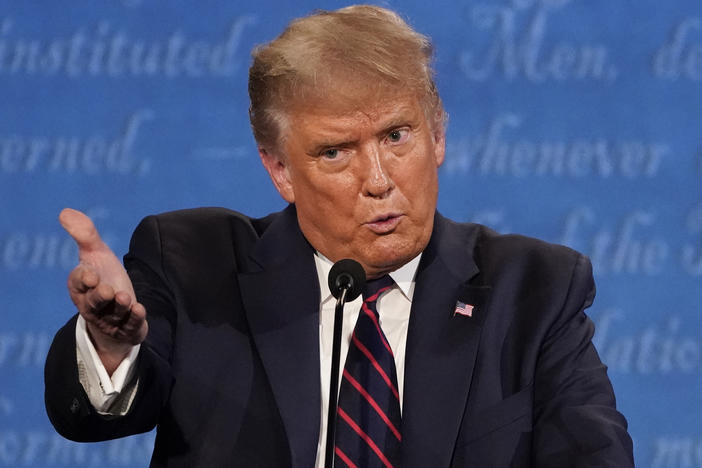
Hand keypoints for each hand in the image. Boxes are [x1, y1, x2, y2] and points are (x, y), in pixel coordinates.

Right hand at [60, 208, 147, 374]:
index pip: (77, 284)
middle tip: (108, 289)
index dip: (82, 279)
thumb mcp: (96, 256)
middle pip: (93, 303)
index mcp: (81, 288)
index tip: (90, 274)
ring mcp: (111, 319)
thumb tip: (65, 211)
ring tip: (124, 297)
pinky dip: (134, 319)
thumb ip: (85, 235)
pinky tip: (140, 309)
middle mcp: (94, 305)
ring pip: (113, 315)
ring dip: (119, 307)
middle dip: (100, 296)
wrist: (119, 311)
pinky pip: (130, 326)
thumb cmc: (104, 279)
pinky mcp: (128, 328)